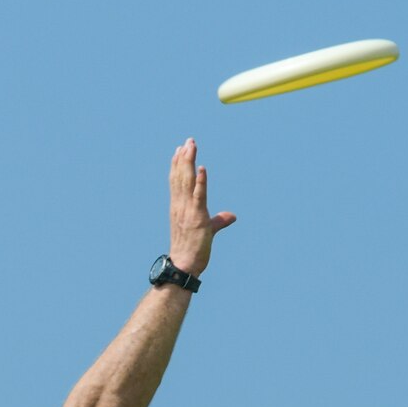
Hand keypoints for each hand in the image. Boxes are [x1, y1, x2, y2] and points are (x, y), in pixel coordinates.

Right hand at [167, 140, 236, 276]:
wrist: (184, 266)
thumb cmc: (192, 250)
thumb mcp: (206, 230)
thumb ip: (218, 221)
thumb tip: (231, 216)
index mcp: (179, 207)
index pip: (176, 182)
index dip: (177, 165)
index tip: (179, 150)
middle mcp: (180, 206)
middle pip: (181, 177)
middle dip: (184, 158)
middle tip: (188, 141)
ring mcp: (187, 211)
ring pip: (186, 182)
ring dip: (189, 163)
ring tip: (190, 146)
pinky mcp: (197, 218)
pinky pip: (198, 196)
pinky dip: (201, 181)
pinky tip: (202, 168)